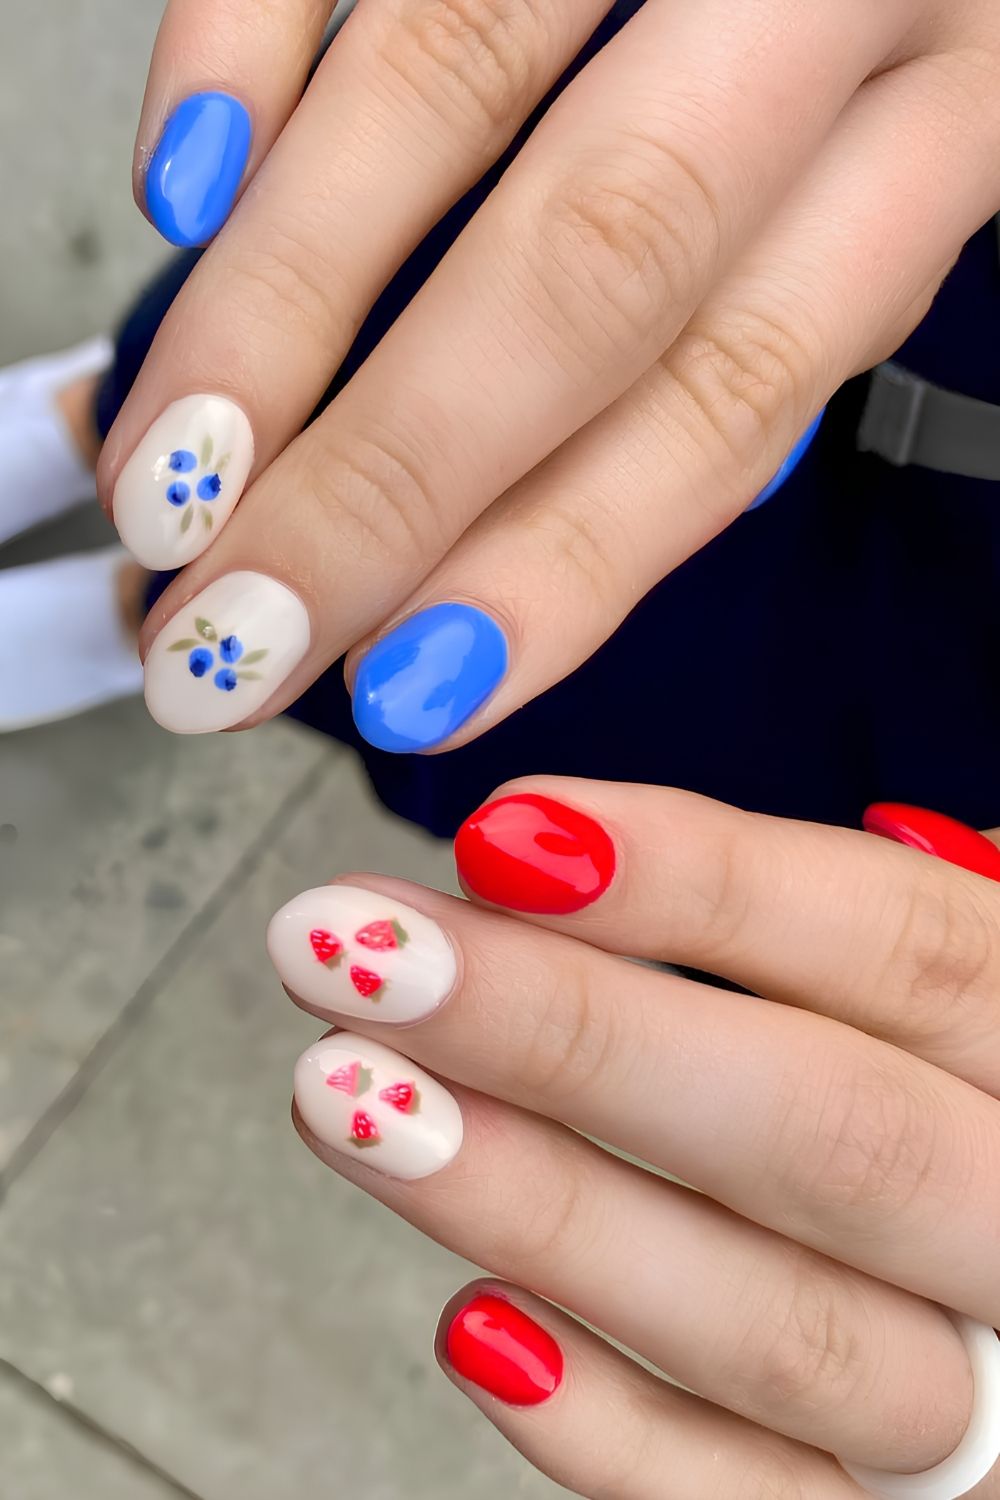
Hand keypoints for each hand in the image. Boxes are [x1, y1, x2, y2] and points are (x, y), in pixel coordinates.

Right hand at [103, 1, 999, 740]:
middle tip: (237, 623)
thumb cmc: (868, 33)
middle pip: (591, 260)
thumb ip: (744, 351)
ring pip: (449, 83)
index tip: (413, 687)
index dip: (560, 561)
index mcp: (962, 109)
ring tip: (174, 470)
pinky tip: (188, 195)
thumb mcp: (884, 194)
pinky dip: (247, 45)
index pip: (732, 380)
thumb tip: (531, 551)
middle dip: (388, 477)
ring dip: (282, 305)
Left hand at [266, 787, 999, 1494]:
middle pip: (824, 1128)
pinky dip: (614, 1432)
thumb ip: (823, 933)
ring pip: (776, 1326)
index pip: (903, 947)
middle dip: (573, 1034)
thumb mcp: (944, 985)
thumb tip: (558, 847)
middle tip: (364, 955)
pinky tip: (472, 1326)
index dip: (703, 885)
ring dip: (544, 1210)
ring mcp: (985, 1398)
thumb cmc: (954, 1097)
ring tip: (347, 1098)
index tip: (502, 834)